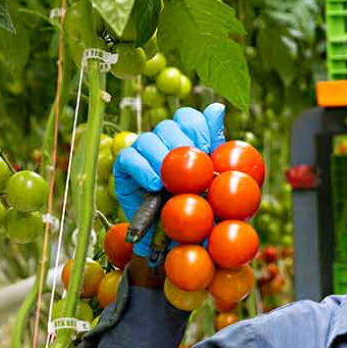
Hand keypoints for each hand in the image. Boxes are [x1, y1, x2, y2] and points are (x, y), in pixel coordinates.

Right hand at [113, 104, 225, 256]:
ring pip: (148, 139)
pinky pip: (129, 157)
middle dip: (180, 143)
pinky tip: (154, 182)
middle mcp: (166, 141)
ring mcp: (144, 152)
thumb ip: (219, 147)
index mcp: (190, 140)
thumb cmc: (206, 212)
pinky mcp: (126, 166)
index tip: (206, 147)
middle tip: (189, 166)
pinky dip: (141, 167)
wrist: (181, 240)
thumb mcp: (220, 183)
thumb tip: (217, 108)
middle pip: (169, 126)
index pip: (189, 118)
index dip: (197, 126)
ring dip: (161, 157)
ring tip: (169, 180)